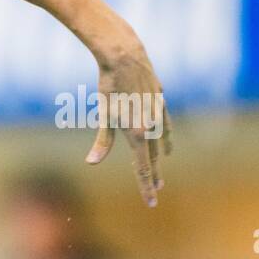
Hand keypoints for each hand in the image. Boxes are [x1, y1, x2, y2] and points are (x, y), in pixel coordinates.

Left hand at [88, 37, 173, 206]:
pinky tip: (166, 142)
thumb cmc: (109, 87)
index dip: (146, 186)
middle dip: (154, 175)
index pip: (142, 168)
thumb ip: (102, 141)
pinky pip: (165, 123)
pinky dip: (166, 135)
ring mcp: (158, 112)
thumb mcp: (104, 115)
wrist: (126, 57)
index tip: (151, 201)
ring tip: (162, 169)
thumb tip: (92, 162)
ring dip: (160, 156)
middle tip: (156, 191)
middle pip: (153, 157)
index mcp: (136, 133)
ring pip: (161, 140)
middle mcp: (151, 125)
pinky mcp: (160, 99)